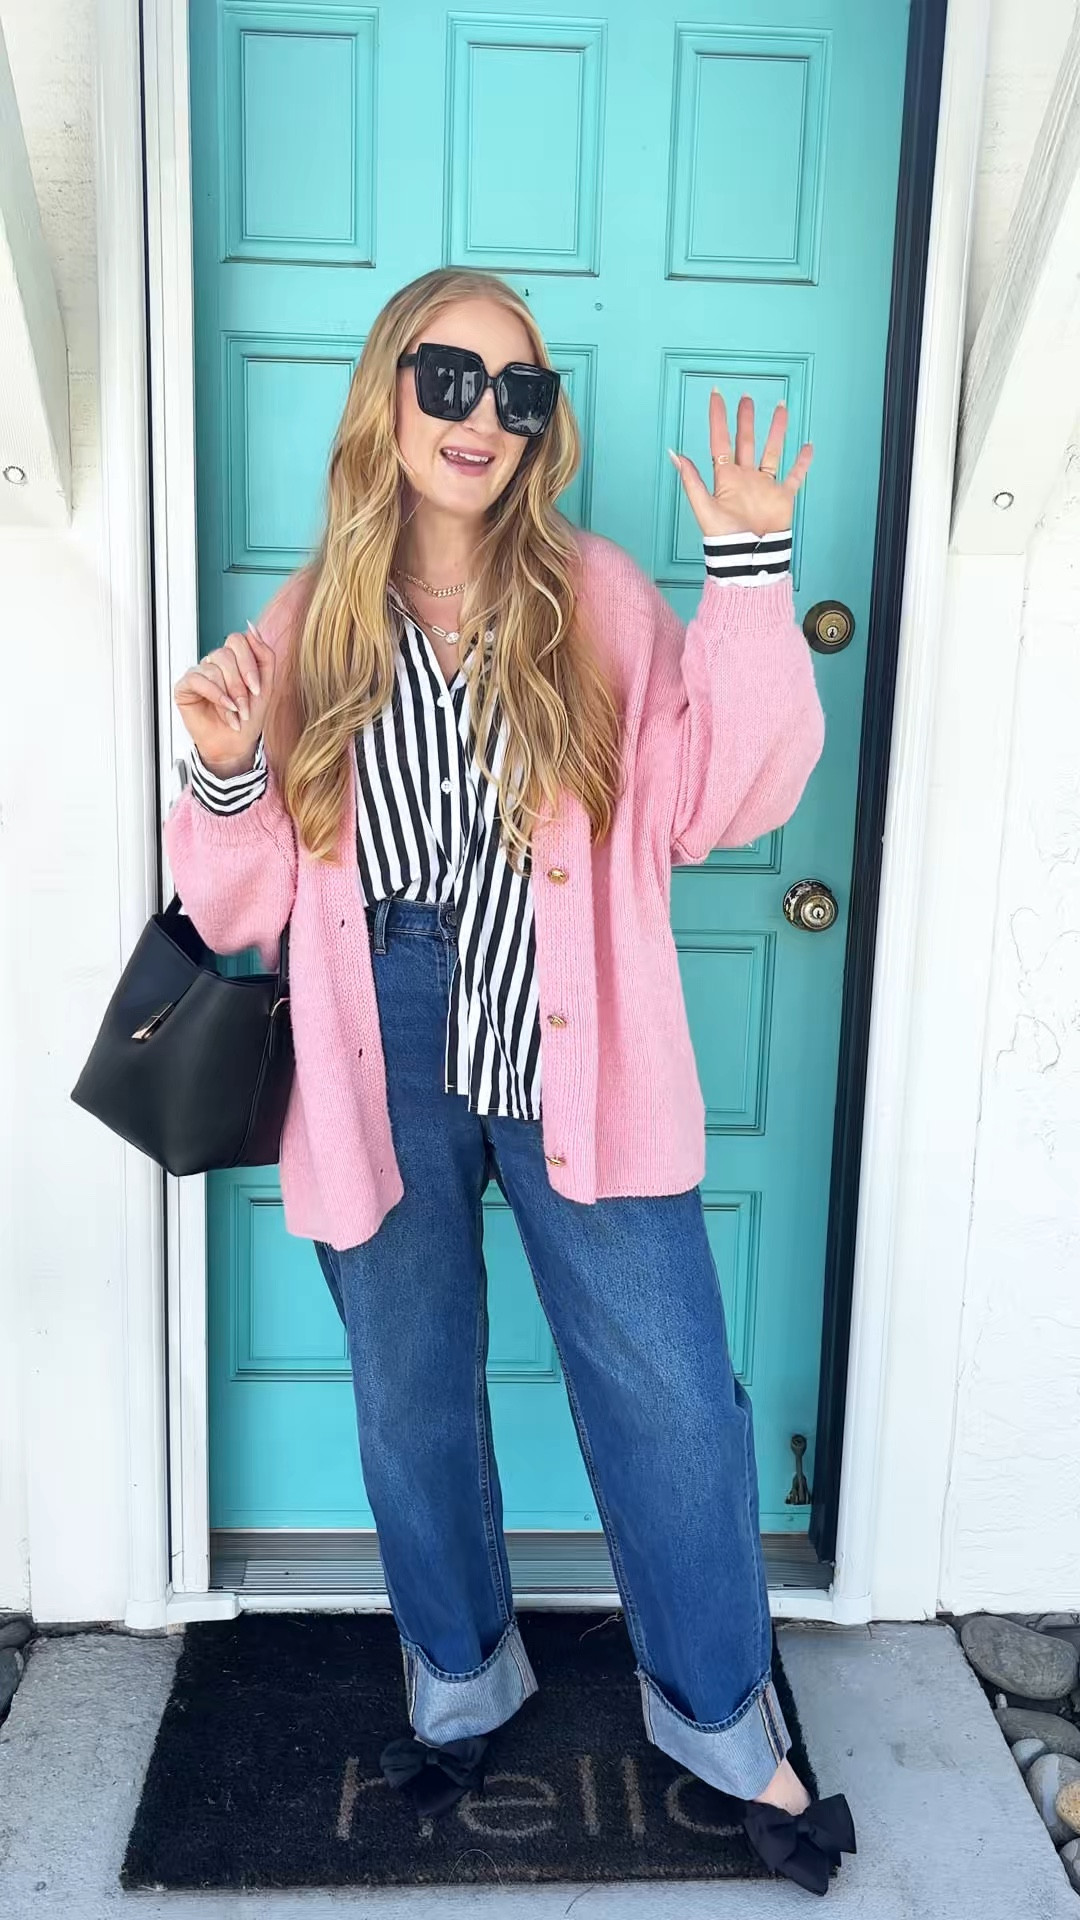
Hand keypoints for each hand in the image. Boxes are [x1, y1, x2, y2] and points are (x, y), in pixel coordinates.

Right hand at [173, 623, 275, 774]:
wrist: (235, 744)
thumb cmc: (249, 717)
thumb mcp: (266, 685)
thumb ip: (264, 655)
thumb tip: (251, 628)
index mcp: (234, 658)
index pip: (238, 640)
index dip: (249, 664)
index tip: (257, 689)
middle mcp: (215, 662)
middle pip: (226, 654)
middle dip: (240, 685)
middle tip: (245, 707)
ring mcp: (199, 672)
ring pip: (214, 668)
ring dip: (229, 695)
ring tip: (235, 714)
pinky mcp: (185, 686)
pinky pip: (198, 679)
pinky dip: (215, 695)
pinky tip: (225, 709)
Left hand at [669, 390, 811, 538]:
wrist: (749, 558)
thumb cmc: (724, 539)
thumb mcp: (704, 507)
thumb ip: (691, 480)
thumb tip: (674, 454)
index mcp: (726, 478)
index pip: (720, 441)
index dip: (717, 418)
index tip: (716, 395)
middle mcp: (745, 478)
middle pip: (746, 441)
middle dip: (745, 419)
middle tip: (746, 398)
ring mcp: (764, 486)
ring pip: (771, 451)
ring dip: (776, 430)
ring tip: (780, 408)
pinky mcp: (782, 497)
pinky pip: (794, 476)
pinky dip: (802, 462)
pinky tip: (807, 447)